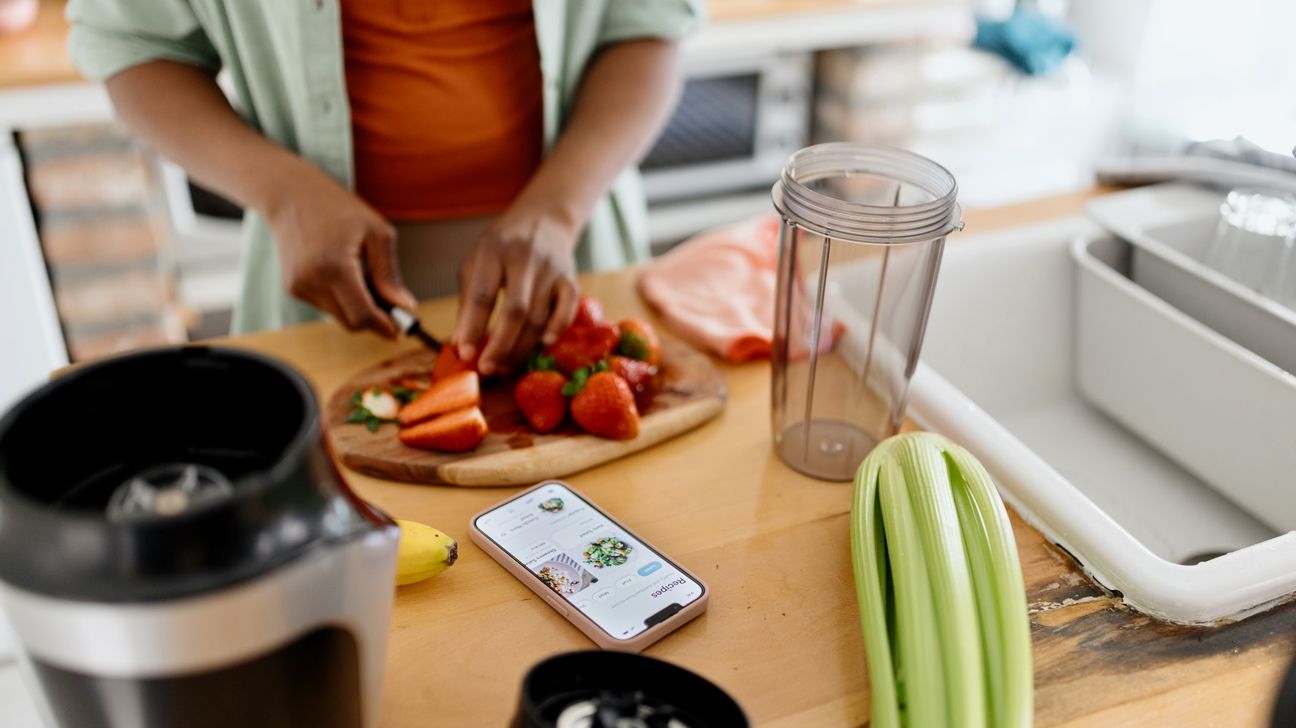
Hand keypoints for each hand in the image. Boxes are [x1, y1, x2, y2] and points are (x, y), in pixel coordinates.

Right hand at [264, 163, 416, 337]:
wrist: (291, 194)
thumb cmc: (337, 207)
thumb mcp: (376, 233)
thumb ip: (389, 274)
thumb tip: (405, 305)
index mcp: (334, 267)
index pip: (362, 315)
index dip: (384, 327)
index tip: (399, 330)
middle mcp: (311, 281)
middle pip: (350, 322)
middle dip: (373, 320)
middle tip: (391, 306)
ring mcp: (297, 286)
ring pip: (338, 316)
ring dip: (356, 307)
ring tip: (362, 276)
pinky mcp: (292, 287)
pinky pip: (325, 306)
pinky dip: (340, 299)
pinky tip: (343, 273)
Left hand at [453, 208, 580, 374]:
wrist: (543, 219)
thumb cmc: (502, 247)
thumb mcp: (476, 262)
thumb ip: (468, 301)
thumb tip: (462, 343)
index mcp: (493, 251)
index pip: (483, 295)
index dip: (473, 327)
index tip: (465, 354)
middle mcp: (524, 258)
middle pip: (515, 310)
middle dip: (501, 345)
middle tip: (488, 369)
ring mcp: (551, 268)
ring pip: (539, 316)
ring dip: (522, 347)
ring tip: (505, 366)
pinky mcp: (570, 277)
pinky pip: (568, 308)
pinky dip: (558, 328)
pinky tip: (543, 345)